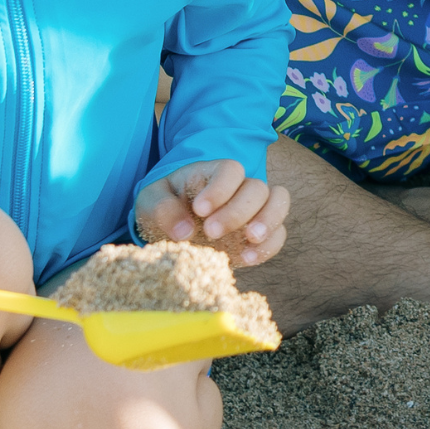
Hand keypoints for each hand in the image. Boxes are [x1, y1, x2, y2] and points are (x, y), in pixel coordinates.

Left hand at [135, 161, 289, 265]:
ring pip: (278, 203)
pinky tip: (247, 258)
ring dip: (268, 221)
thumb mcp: (150, 202)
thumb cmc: (163, 207)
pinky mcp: (259, 235)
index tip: (200, 210)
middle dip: (238, 211)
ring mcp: (253, 210)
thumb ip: (162, 209)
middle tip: (211, 232)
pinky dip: (269, 246)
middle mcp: (239, 187)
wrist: (172, 229)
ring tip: (249, 239)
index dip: (221, 188)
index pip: (231, 169)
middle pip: (257, 188)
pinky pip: (279, 234)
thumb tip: (184, 231)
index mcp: (213, 173)